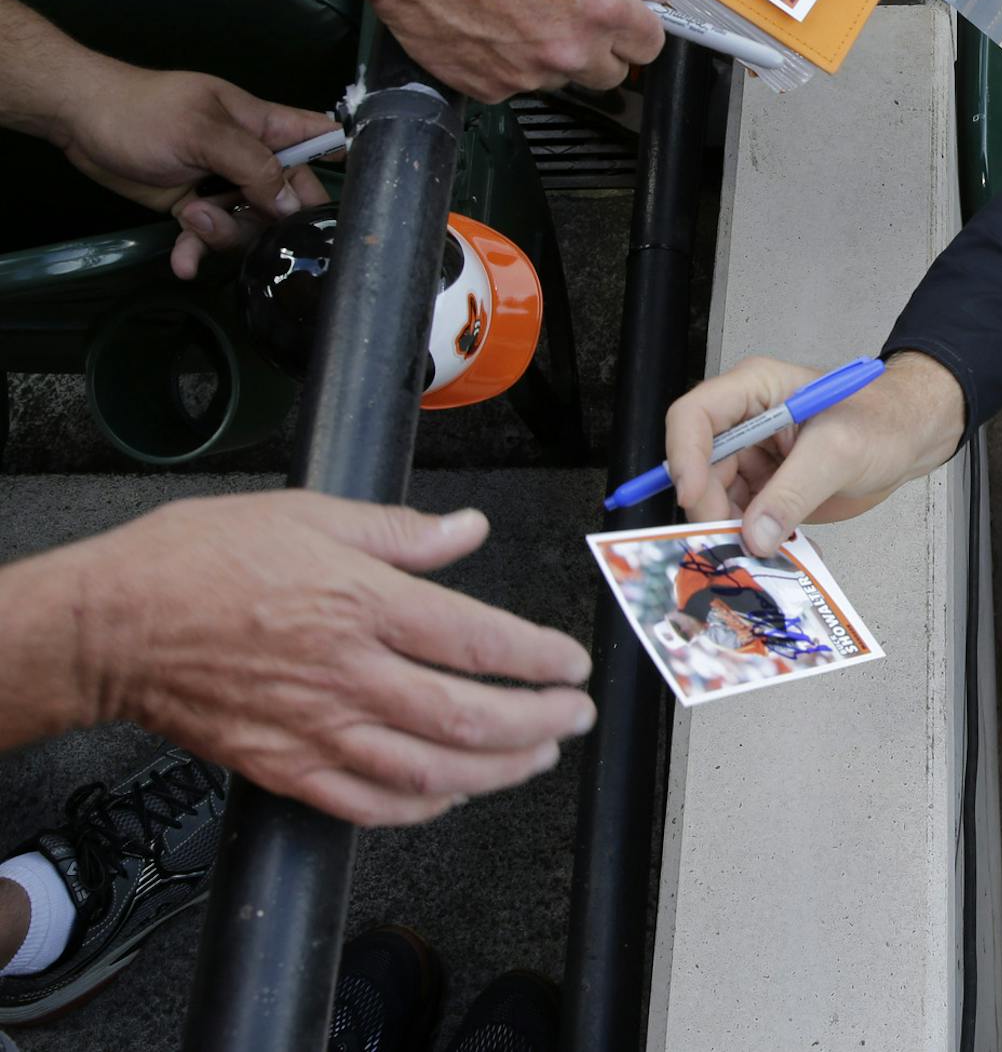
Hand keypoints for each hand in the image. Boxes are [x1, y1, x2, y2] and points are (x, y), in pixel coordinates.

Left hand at [52, 62, 334, 278]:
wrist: (78, 120)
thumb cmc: (143, 112)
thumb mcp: (203, 133)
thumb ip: (252, 166)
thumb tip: (289, 203)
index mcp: (262, 125)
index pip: (317, 136)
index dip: (340, 158)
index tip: (355, 195)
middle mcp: (248, 157)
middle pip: (287, 196)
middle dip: (276, 219)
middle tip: (257, 224)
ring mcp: (221, 184)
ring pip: (248, 223)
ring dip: (224, 232)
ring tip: (193, 219)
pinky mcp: (191, 206)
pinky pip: (207, 237)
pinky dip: (196, 251)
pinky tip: (183, 264)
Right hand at [63, 493, 594, 825]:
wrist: (109, 625)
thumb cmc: (198, 560)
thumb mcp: (310, 514)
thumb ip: (400, 531)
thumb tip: (468, 529)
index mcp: (363, 603)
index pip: (480, 640)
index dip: (539, 659)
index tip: (572, 664)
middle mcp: (350, 673)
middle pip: (470, 717)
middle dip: (539, 723)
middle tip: (572, 717)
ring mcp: (317, 728)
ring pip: (430, 771)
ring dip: (497, 771)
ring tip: (535, 757)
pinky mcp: (284, 767)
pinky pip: (368, 804)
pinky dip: (421, 807)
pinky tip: (450, 793)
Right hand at [340, 0, 668, 100]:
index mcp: (600, 4)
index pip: (651, 45)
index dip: (637, 31)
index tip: (624, 23)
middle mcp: (570, 48)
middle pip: (612, 73)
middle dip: (598, 48)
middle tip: (566, 15)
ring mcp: (529, 74)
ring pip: (561, 79)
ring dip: (549, 56)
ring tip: (515, 11)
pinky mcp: (489, 88)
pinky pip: (513, 85)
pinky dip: (505, 64)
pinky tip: (486, 25)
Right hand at [664, 351, 963, 556]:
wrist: (910, 438)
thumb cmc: (883, 421)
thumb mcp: (839, 452)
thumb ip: (794, 492)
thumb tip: (754, 534)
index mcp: (756, 390)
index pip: (695, 416)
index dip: (684, 456)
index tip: (692, 496)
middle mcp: (747, 422)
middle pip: (700, 467)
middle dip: (710, 506)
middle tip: (732, 540)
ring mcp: (755, 458)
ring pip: (717, 500)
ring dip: (734, 531)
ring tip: (763, 553)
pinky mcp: (767, 489)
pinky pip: (745, 519)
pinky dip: (757, 541)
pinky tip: (782, 552)